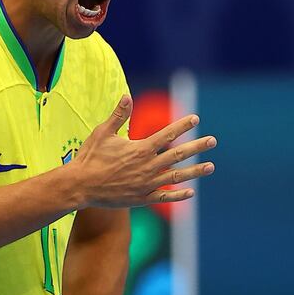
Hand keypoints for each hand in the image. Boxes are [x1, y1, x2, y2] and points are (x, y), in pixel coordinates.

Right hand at [72, 95, 216, 207]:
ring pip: (177, 176)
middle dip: (197, 146)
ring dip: (195, 171)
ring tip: (210, 166)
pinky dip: (179, 195)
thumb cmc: (90, 157)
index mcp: (140, 149)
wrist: (81, 185)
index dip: (182, 126)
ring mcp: (147, 184)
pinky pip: (165, 197)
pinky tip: (191, 192)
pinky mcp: (142, 198)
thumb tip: (127, 96)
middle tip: (212, 140)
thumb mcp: (102, 133)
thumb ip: (118, 116)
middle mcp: (148, 166)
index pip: (167, 134)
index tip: (195, 119)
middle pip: (178, 154)